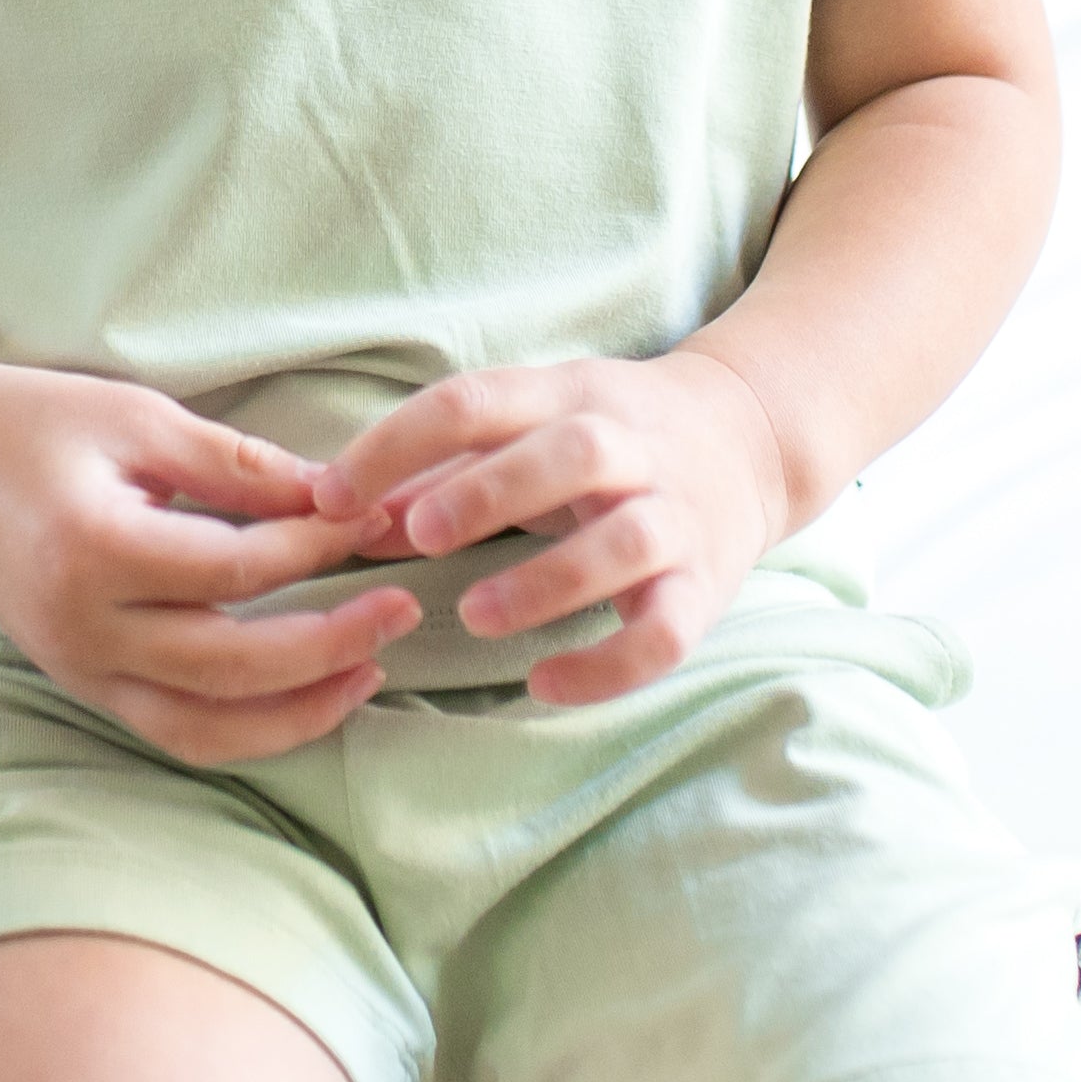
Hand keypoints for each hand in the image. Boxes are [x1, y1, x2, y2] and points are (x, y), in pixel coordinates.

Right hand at [0, 355, 423, 765]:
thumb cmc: (39, 423)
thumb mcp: (140, 419)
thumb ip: (238, 465)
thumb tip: (338, 497)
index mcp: (92, 547)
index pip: (234, 570)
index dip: (314, 549)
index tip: (371, 520)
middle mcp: (81, 627)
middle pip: (231, 664)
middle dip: (331, 641)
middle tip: (403, 607)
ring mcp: (78, 669)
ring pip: (208, 725)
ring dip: (301, 709)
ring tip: (372, 667)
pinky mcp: (84, 686)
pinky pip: (178, 734)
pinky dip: (250, 730)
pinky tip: (309, 695)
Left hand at [304, 349, 792, 703]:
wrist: (750, 441)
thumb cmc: (604, 438)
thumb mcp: (528, 428)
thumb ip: (438, 468)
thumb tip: (339, 512)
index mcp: (566, 395)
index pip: (476, 399)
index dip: (399, 442)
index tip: (330, 493)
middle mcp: (629, 446)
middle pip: (569, 455)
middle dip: (490, 492)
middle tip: (418, 536)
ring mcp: (675, 515)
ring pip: (623, 540)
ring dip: (547, 579)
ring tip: (475, 615)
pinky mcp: (707, 586)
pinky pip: (666, 631)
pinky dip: (609, 665)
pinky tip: (544, 686)